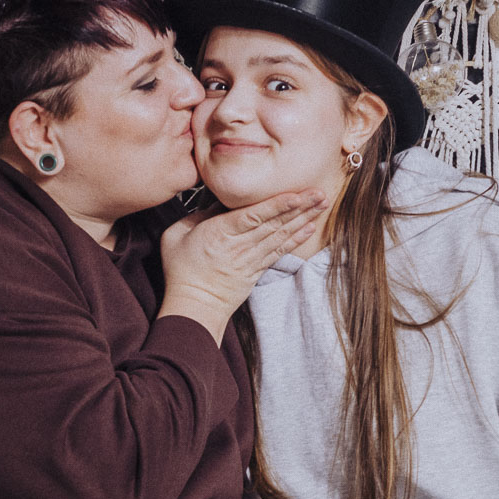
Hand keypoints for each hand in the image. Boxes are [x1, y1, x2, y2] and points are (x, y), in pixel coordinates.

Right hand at [158, 190, 324, 338]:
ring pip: (281, 235)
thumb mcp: (176, 235)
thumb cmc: (182, 270)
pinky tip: (309, 227)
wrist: (193, 306)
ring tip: (322, 205)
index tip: (298, 195)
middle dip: (300, 207)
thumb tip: (217, 201)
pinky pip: (279, 251)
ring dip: (303, 219)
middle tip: (321, 192)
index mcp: (220, 233)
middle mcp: (240, 245)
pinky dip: (295, 239)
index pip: (254, 216)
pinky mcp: (256, 270)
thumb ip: (197, 214)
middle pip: (274, 223)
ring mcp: (251, 258)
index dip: (278, 205)